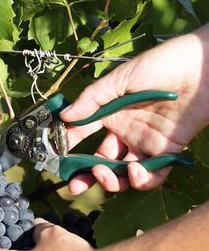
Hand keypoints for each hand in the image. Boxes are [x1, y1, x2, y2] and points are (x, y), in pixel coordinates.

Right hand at [60, 24, 208, 194]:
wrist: (203, 67)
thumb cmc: (162, 65)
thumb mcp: (121, 79)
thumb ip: (92, 99)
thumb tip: (64, 117)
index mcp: (110, 113)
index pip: (83, 134)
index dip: (68, 145)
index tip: (56, 155)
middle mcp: (124, 132)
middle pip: (101, 161)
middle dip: (86, 176)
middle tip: (75, 185)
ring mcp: (144, 144)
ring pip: (123, 173)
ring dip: (111, 180)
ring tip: (104, 174)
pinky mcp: (167, 152)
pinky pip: (152, 175)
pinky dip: (142, 180)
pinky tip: (136, 172)